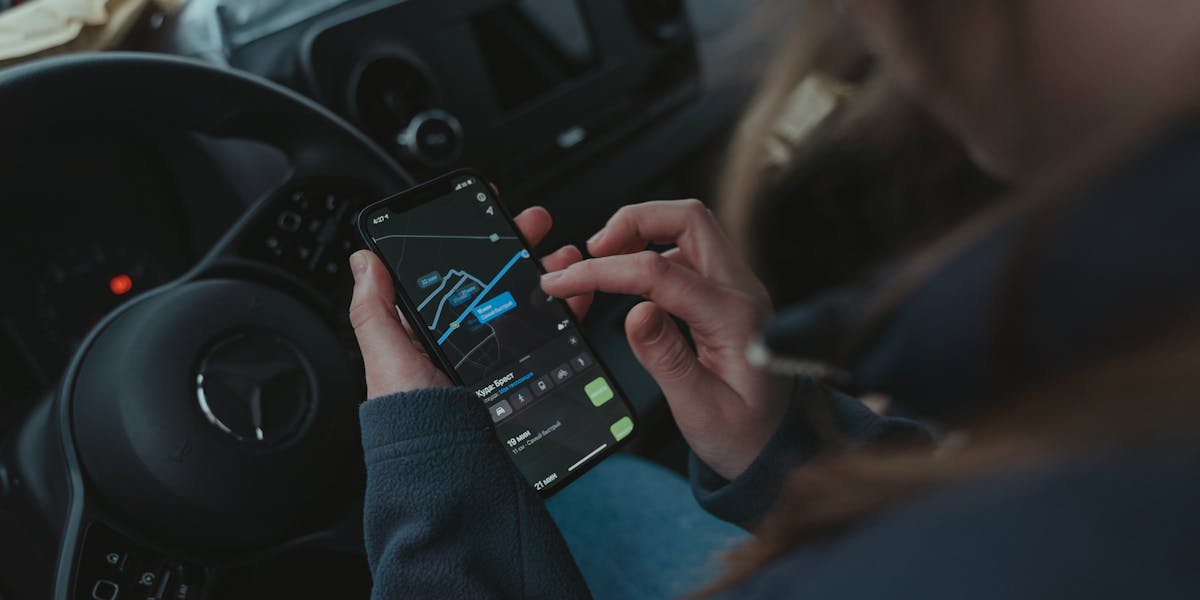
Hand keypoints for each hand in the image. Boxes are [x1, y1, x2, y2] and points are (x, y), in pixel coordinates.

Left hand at [349, 206, 590, 398]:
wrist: (455, 469)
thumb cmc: (416, 421)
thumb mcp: (387, 360)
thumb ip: (375, 311)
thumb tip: (364, 260)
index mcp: (431, 333)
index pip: (455, 275)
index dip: (475, 240)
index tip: (493, 210)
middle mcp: (468, 342)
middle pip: (500, 281)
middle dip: (521, 246)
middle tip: (537, 223)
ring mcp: (503, 358)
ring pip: (532, 303)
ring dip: (553, 273)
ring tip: (567, 257)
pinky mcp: (531, 376)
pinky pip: (553, 336)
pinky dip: (569, 312)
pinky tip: (576, 296)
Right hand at [540, 200, 789, 479]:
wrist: (778, 447)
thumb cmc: (746, 435)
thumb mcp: (701, 410)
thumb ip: (667, 360)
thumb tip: (634, 314)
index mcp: (736, 319)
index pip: (659, 272)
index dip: (605, 270)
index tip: (567, 280)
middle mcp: (742, 292)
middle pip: (688, 219)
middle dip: (632, 222)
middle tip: (591, 250)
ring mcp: (737, 289)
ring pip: (689, 229)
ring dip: (642, 232)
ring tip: (604, 262)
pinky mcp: (726, 295)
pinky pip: (689, 254)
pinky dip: (652, 253)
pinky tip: (630, 280)